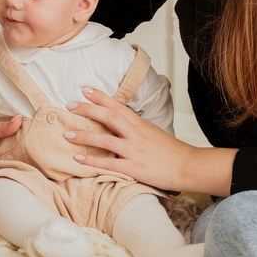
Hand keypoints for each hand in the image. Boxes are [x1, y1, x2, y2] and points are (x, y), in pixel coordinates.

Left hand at [66, 88, 235, 195]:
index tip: (84, 89)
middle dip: (87, 109)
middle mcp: (135, 133)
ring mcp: (134, 150)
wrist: (188, 166)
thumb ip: (135, 126)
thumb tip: (120, 122)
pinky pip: (109, 163)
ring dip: (84, 135)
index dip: (99, 96)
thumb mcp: (153, 131)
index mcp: (140, 123)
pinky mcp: (134, 167)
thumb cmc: (171, 151)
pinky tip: (79, 159)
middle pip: (108, 116)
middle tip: (69, 105)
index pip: (116, 105)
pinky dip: (92, 161)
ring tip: (67, 134)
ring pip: (105, 139)